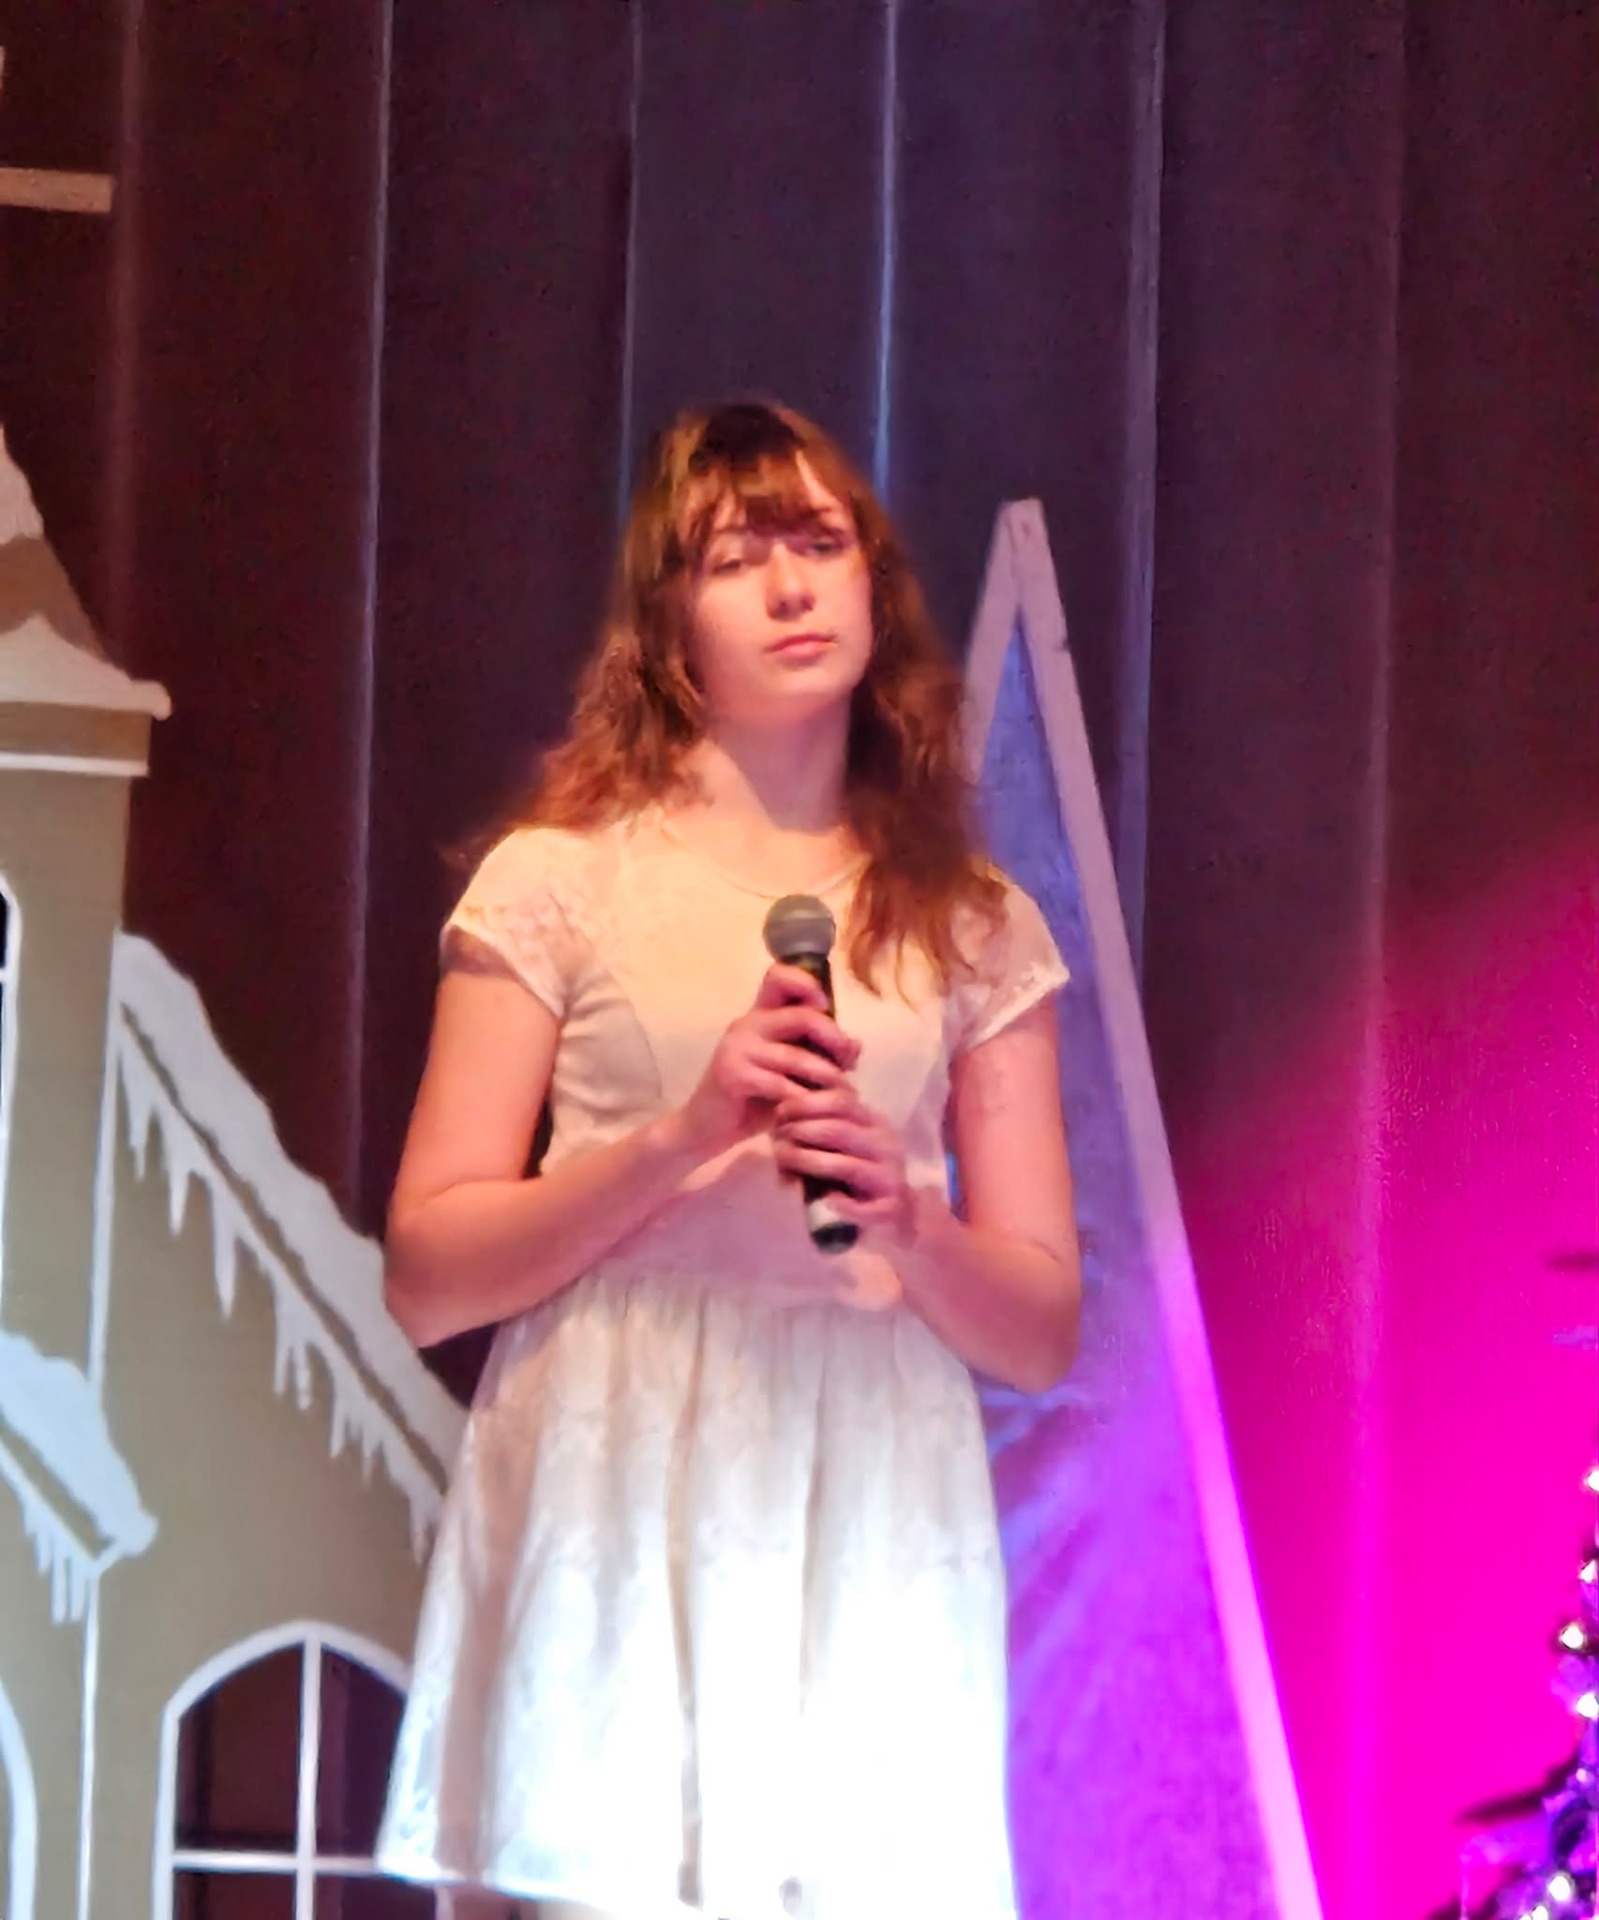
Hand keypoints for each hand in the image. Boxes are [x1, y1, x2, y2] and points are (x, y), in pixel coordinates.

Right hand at [674, 964, 860, 1160]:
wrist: (707, 1128)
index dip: (808, 984)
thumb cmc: (753, 1098)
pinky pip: (780, 1084)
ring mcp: (737, 1048)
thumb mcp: (789, 1072)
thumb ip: (816, 1054)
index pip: (778, 976)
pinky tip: (811, 1111)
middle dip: (834, 1039)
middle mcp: (746, 1024)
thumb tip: (856, 1045)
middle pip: (802, 1016)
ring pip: (797, 1056)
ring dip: (827, 1077)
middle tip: (849, 1062)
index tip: (826, 1008)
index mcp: (758, 1015)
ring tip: (842, 1094)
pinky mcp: (732, 1074)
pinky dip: (803, 1100)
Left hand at [771, 1084, 914, 1241]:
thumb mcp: (845, 1145)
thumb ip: (821, 1128)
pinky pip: (857, 1206)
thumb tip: (777, 1118)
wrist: (903, 1217)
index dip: (805, 1103)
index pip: (841, 1100)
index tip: (779, 1111)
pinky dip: (836, 1203)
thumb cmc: (861, 1177)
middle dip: (799, 1131)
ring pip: (844, 1166)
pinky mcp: (890, 1209)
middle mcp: (887, 1146)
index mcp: (876, 1124)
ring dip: (805, 1162)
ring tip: (783, 1162)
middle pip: (838, 1129)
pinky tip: (824, 1200)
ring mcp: (890, 1178)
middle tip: (776, 1138)